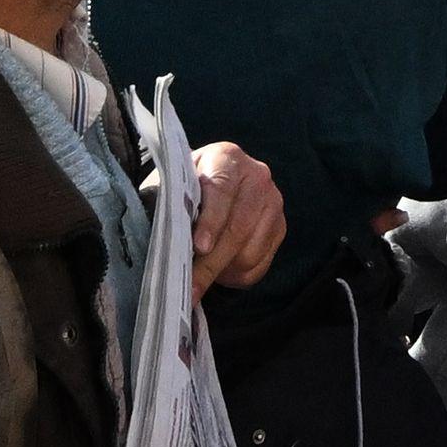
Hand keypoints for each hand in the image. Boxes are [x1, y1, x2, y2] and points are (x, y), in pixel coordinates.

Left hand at [185, 140, 286, 290]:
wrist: (213, 183)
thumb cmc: (188, 188)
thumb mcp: (175, 186)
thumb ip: (172, 205)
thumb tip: (166, 239)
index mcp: (227, 158)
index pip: (221, 191)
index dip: (210, 221)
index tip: (199, 247)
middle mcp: (257, 176)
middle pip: (238, 228)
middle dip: (211, 262)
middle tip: (190, 288)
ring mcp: (273, 203)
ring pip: (250, 252)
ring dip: (223, 272)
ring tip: (201, 275)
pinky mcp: (280, 227)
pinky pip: (260, 265)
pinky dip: (237, 277)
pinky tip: (220, 271)